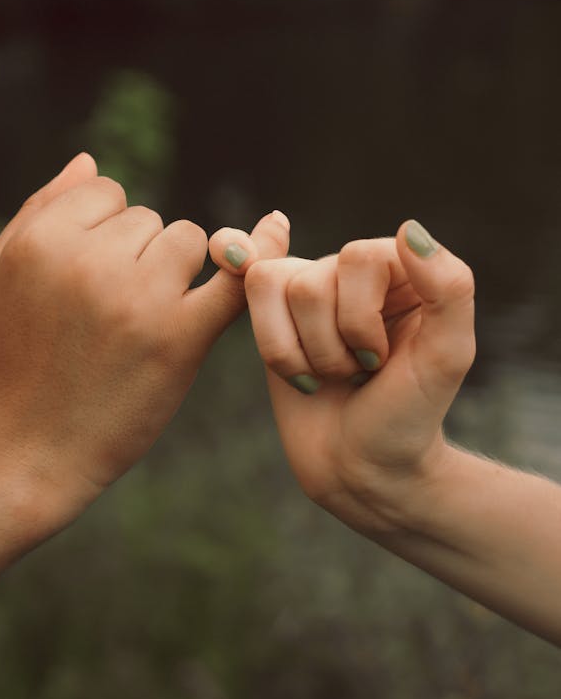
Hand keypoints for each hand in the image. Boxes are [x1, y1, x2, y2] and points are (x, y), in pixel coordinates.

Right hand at [0, 155, 289, 531]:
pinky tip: (273, 231)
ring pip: (191, 240)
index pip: (106, 192)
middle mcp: (91, 262)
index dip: (103, 230)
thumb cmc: (7, 361)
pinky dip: (257, 255)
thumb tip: (89, 161)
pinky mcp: (180, 339)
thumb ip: (39, 210)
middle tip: (108, 312)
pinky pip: (234, 280)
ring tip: (141, 320)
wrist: (26, 452)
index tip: (89, 274)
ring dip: (177, 272)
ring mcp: (139, 300)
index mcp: (42, 241)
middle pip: (149, 219)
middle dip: (137, 255)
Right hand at [210, 220, 475, 534]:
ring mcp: (313, 286)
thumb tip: (410, 229)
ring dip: (305, 354)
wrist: (365, 469)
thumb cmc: (409, 416)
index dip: (361, 320)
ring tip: (335, 374)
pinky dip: (276, 349)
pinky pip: (250, 292)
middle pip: (312, 282)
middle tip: (360, 372)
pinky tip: (303, 373)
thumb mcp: (447, 358)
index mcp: (404, 268)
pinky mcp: (275, 310)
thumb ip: (449, 288)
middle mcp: (356, 269)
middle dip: (331, 347)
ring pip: (274, 287)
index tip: (384, 359)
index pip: (360, 258)